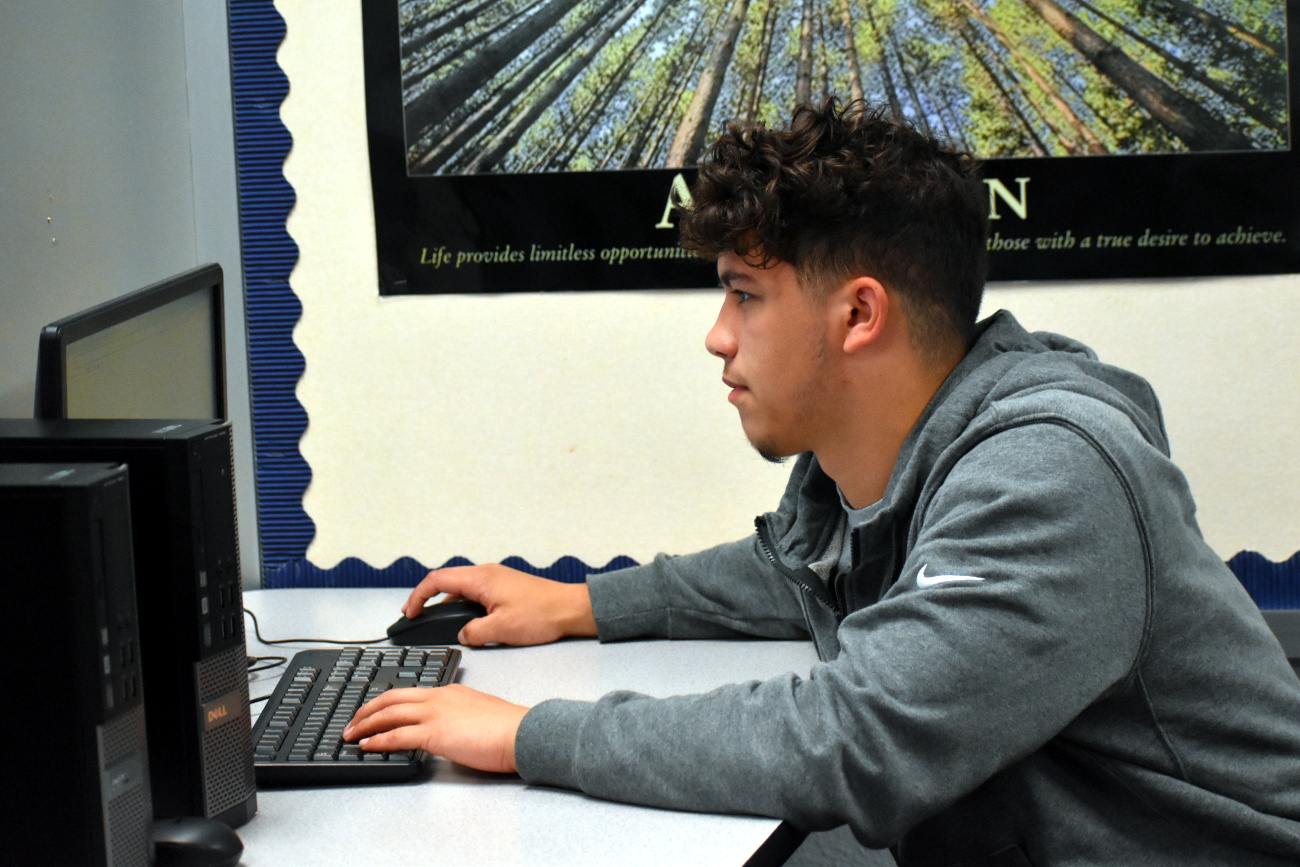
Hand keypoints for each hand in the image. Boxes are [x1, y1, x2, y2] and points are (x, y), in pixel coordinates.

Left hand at [343, 685, 528, 772]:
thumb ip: (461, 718)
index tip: (374, 711)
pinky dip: (378, 740)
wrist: (522, 732)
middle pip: (392, 697)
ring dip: (365, 724)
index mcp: (451, 691)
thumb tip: (451, 730)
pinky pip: (397, 735)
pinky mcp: (434, 733)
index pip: (410, 693)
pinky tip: (367, 746)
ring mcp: (436, 713)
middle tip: (352, 721)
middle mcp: (439, 697)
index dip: (387, 702)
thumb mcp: (480, 714)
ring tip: (350, 734)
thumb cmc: (509, 728)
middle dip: (367, 709)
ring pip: (389, 713)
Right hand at [402, 564, 596, 646]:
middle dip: (426, 598)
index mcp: (480, 579)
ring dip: (445, 602)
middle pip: (446, 581)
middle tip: (414, 615)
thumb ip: (473, 633)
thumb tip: (463, 635)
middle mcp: (486, 574)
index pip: (437, 581)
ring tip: (435, 620)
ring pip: (461, 588)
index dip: (417, 596)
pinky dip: (462, 604)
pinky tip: (464, 621)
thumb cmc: (542, 614)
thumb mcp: (500, 630)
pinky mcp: (504, 588)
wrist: (571, 609)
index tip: (409, 612)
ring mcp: (496, 579)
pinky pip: (475, 593)